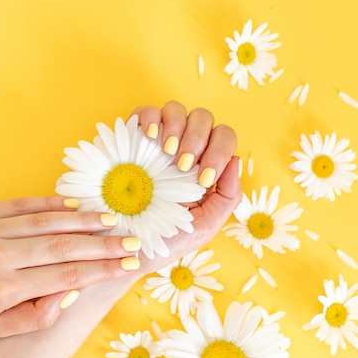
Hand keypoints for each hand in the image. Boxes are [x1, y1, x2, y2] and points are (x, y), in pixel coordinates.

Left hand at [0, 196, 140, 336]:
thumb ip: (35, 315)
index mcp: (2, 287)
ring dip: (84, 220)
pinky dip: (53, 204)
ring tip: (112, 221)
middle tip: (132, 241)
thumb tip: (70, 291)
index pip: (65, 275)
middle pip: (63, 246)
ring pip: (48, 221)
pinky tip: (76, 206)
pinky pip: (25, 204)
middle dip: (103, 244)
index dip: (100, 270)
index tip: (126, 265)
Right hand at [132, 101, 240, 273]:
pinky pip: (144, 111)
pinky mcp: (131, 139)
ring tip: (167, 153)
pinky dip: (150, 118)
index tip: (203, 179)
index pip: (223, 139)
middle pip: (203, 118)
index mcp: (203, 166)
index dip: (219, 151)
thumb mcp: (204, 226)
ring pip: (176, 109)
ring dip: (177, 127)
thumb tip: (235, 160)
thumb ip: (228, 197)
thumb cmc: (163, 240)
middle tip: (182, 166)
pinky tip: (150, 137)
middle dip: (197, 139)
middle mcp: (182, 149)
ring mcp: (156, 143)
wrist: (121, 247)